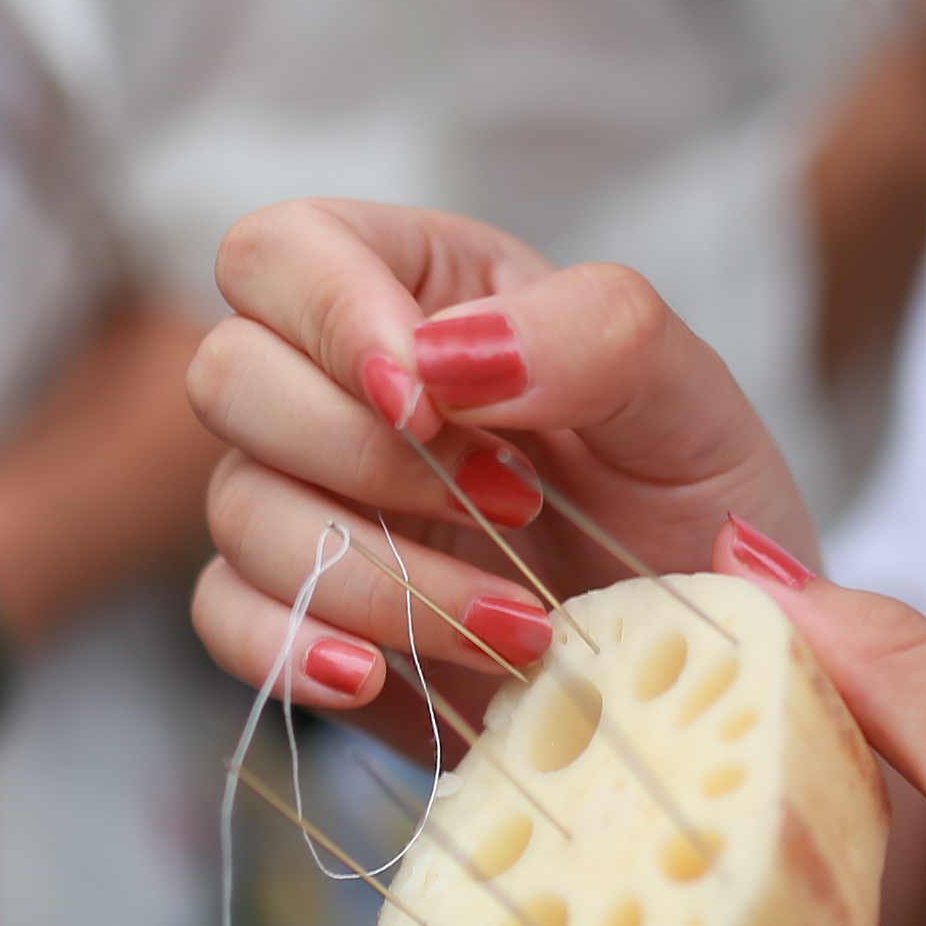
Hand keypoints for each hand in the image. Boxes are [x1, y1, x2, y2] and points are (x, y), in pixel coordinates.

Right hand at [186, 200, 813, 728]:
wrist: (701, 664)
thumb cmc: (693, 509)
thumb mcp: (693, 404)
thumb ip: (598, 334)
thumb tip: (449, 354)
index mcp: (426, 289)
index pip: (287, 250)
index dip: (329, 316)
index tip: (427, 402)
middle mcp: (343, 386)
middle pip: (227, 373)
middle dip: (357, 455)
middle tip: (509, 506)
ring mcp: (308, 501)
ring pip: (234, 508)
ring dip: (371, 575)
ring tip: (514, 627)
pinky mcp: (300, 613)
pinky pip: (224, 618)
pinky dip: (292, 649)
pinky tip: (381, 675)